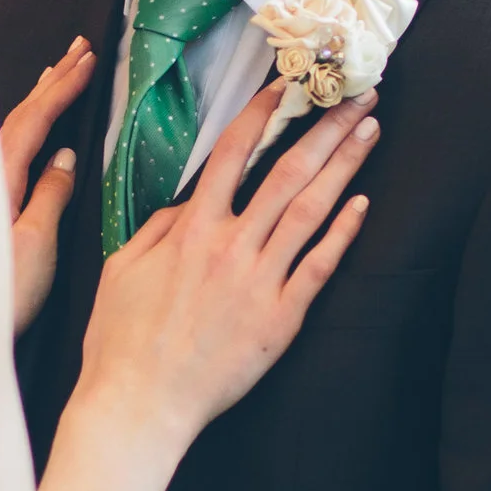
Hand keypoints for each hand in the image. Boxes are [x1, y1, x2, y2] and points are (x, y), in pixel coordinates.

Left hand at [0, 35, 93, 331]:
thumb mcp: (34, 247)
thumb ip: (50, 197)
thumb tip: (64, 157)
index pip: (35, 118)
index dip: (65, 87)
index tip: (91, 59)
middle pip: (18, 113)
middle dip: (52, 79)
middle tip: (80, 48)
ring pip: (5, 127)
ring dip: (36, 98)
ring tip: (56, 74)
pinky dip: (20, 124)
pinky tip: (25, 129)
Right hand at [75, 78, 375, 449]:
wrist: (140, 404)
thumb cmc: (121, 341)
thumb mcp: (122, 267)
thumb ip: (160, 228)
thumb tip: (189, 204)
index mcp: (191, 229)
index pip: (234, 152)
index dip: (263, 114)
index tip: (287, 87)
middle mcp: (230, 246)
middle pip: (287, 172)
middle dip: (325, 128)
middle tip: (357, 96)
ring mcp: (260, 281)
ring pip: (311, 210)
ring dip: (344, 166)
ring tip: (369, 133)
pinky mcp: (280, 319)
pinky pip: (319, 266)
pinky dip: (343, 233)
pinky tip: (363, 203)